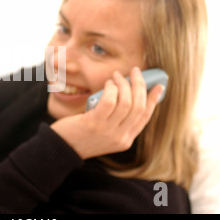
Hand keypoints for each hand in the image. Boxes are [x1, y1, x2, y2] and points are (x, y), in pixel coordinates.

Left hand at [50, 67, 164, 159]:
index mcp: (125, 140)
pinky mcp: (94, 123)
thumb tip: (129, 94)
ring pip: (126, 102)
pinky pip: (109, 101)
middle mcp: (120, 138)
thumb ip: (118, 120)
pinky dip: (111, 88)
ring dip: (123, 84)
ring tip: (116, 75)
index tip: (158, 85)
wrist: (61, 148)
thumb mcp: (105, 132)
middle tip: (135, 71)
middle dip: (140, 85)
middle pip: (139, 107)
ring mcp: (108, 131)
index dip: (154, 99)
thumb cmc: (81, 135)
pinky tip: (107, 83)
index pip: (146, 117)